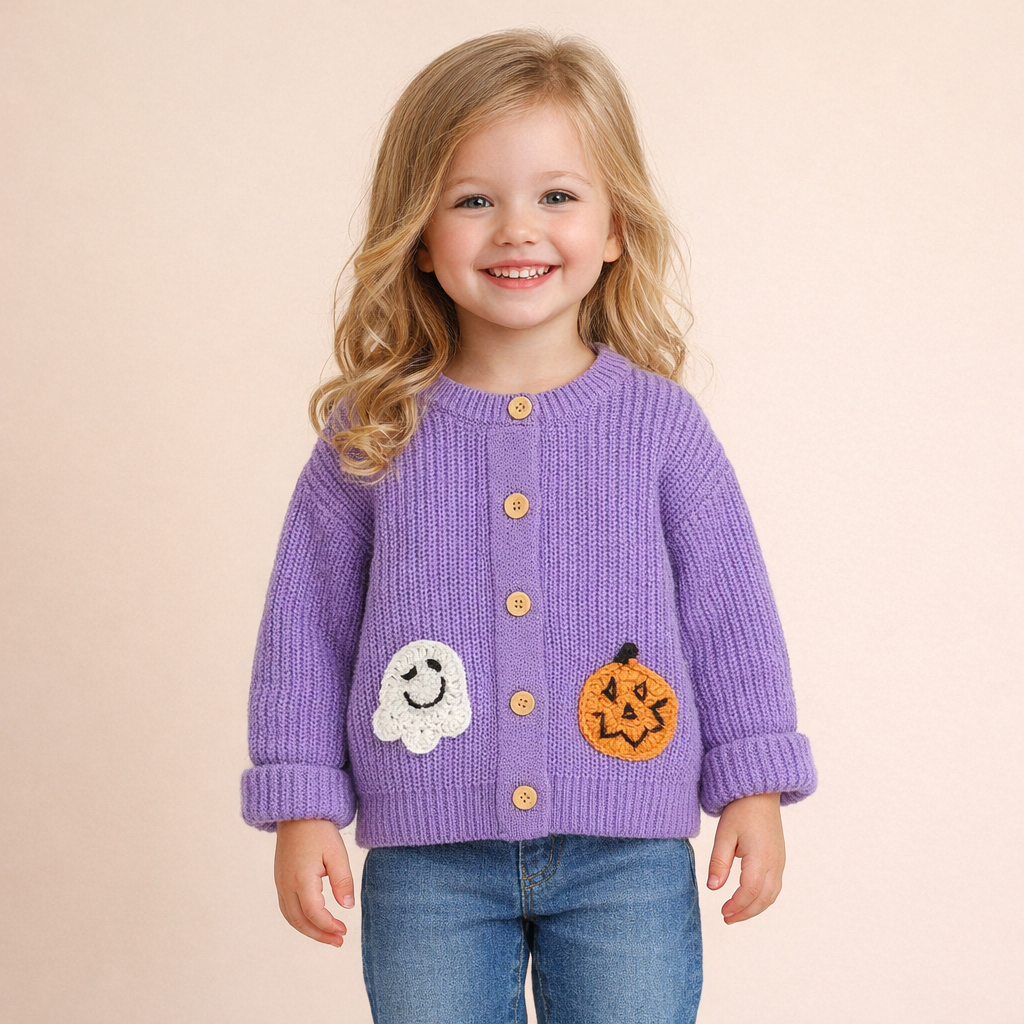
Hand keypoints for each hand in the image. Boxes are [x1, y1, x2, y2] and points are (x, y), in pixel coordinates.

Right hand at [274, 818, 355, 946]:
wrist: (298, 814)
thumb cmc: (319, 831)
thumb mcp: (337, 853)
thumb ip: (343, 881)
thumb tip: (348, 907)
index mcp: (301, 879)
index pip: (314, 913)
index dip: (329, 926)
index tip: (345, 930)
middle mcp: (286, 885)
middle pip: (300, 921)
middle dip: (319, 935)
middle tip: (339, 941)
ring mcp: (280, 883)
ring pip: (291, 917)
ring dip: (309, 930)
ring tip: (329, 935)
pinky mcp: (280, 879)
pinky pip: (287, 908)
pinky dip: (300, 919)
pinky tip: (315, 920)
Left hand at [706, 792, 784, 923]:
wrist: (760, 793)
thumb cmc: (740, 811)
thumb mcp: (724, 834)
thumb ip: (719, 862)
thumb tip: (713, 888)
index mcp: (760, 857)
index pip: (750, 891)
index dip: (737, 905)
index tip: (722, 912)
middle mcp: (775, 863)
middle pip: (764, 899)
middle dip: (746, 912)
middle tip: (727, 918)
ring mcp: (779, 862)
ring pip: (772, 895)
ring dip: (755, 908)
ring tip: (736, 913)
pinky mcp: (779, 859)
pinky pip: (775, 886)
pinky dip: (762, 898)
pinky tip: (748, 899)